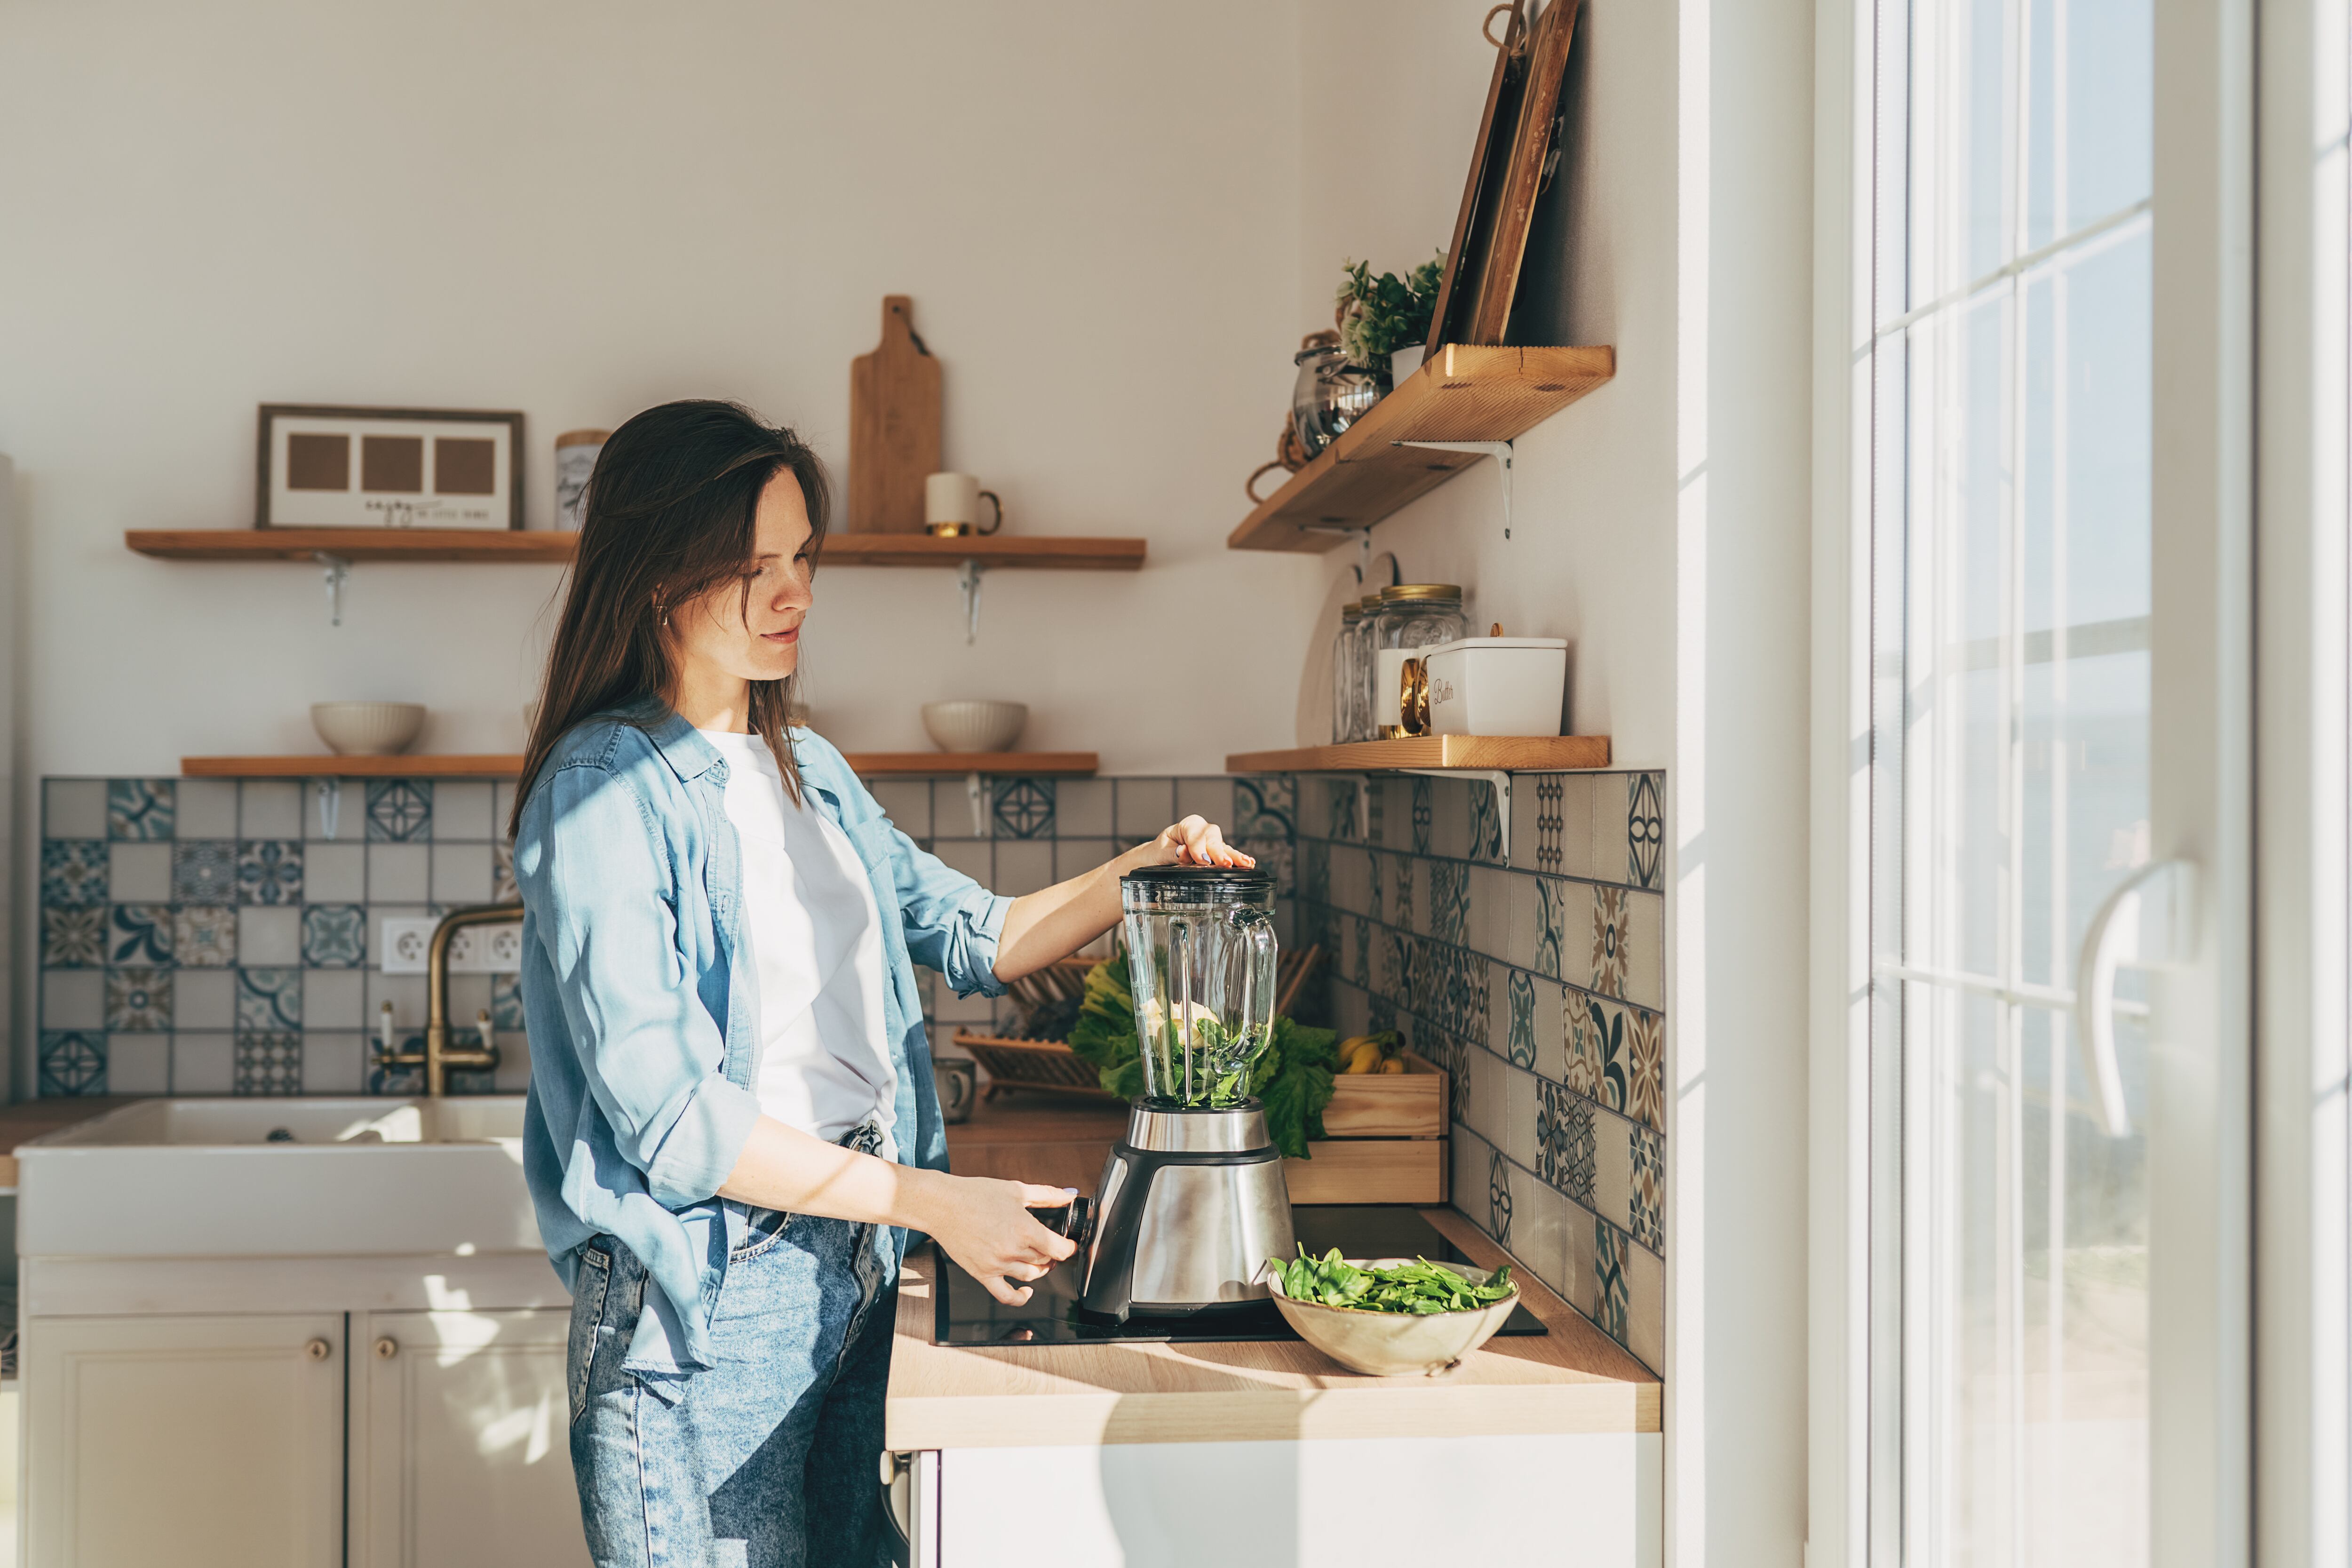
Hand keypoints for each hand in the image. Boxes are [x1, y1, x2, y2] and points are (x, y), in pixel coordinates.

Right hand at [917, 1174, 1078, 1305]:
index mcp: (1024, 1229)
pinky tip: (1026, 1292)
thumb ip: (1046, 1195)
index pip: (1059, 1249)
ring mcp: (997, 1265)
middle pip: (1045, 1260)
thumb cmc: (975, 1195)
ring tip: (1040, 1260)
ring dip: (1040, 1269)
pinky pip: (1006, 1296)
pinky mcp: (982, 1274)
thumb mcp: (1016, 1189)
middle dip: (1052, 1253)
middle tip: (1051, 1245)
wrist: (942, 1205)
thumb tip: (1069, 1196)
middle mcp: (1012, 1250)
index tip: (1071, 1245)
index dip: (1070, 1248)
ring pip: (1030, 1276)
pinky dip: (1020, 1298)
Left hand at [1148, 815, 1255, 868]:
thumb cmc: (1159, 852)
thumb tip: (1183, 852)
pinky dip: (1237, 859)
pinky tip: (1248, 863)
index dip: (1198, 847)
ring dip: (1234, 856)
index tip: (1201, 860)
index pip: (1194, 834)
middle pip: (1213, 838)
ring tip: (1244, 863)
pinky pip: (1228, 855)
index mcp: (1188, 824)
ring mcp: (1211, 841)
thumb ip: (1171, 853)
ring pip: (1224, 847)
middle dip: (1218, 851)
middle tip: (1224, 863)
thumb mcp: (1160, 852)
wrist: (1159, 856)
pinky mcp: (1217, 852)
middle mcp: (1202, 830)